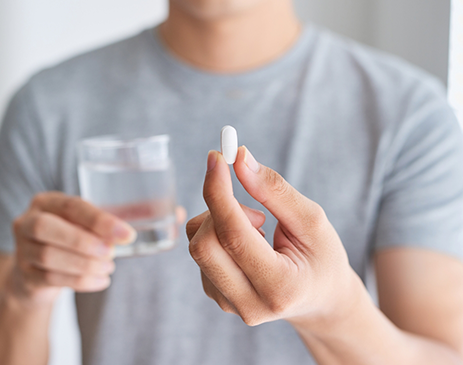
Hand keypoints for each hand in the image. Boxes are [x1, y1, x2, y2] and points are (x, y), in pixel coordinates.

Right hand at [6, 192, 186, 306]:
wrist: (42, 266)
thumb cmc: (79, 236)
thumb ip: (133, 215)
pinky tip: (101, 281)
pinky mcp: (25, 275)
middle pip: (48, 229)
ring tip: (109, 268)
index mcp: (49, 201)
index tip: (127, 234)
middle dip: (85, 242)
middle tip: (114, 254)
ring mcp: (22, 249)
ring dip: (84, 265)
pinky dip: (80, 281)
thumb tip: (178, 213)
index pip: (72, 205)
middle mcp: (30, 220)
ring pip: (48, 256)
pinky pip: (50, 279)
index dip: (99, 220)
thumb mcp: (97, 222)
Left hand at [187, 147, 361, 329]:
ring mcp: (229, 304)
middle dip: (220, 209)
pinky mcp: (217, 296)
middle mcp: (249, 304)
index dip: (219, 192)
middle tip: (255, 208)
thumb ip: (275, 190)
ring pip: (197, 246)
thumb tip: (239, 160)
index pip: (233, 236)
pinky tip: (248, 244)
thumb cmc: (322, 257)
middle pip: (204, 245)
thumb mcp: (312, 220)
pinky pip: (201, 253)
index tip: (216, 158)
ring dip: (222, 222)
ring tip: (260, 230)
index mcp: (280, 287)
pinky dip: (219, 234)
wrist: (320, 299)